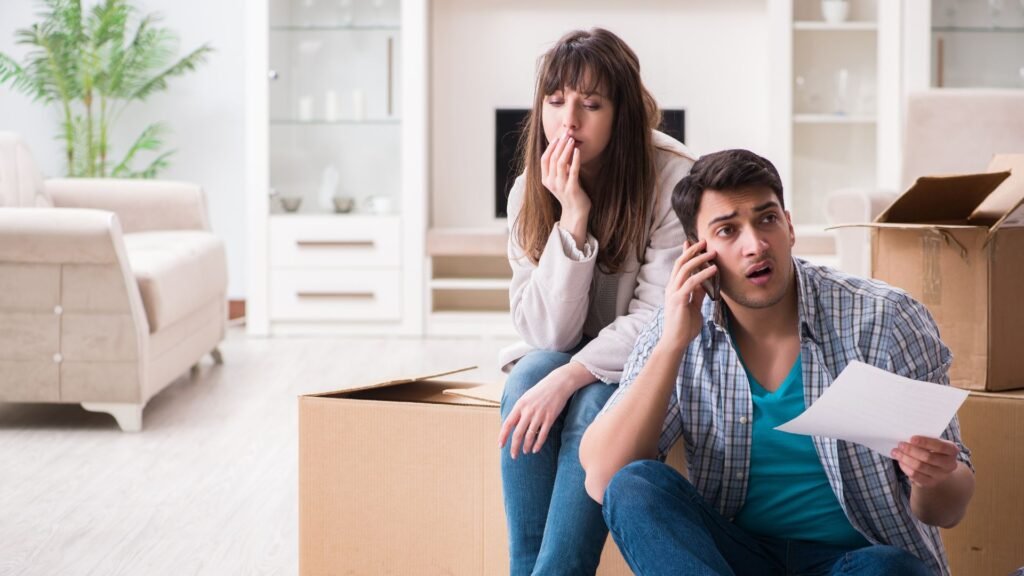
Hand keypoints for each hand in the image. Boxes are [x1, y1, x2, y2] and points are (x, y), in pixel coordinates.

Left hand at [498, 364, 577, 458]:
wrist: (558, 383)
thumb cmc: (540, 391)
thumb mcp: (526, 398)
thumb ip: (519, 410)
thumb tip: (512, 424)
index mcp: (520, 405)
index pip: (508, 423)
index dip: (503, 436)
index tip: (500, 445)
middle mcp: (528, 411)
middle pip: (518, 433)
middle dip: (514, 447)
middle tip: (513, 456)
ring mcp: (539, 415)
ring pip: (530, 436)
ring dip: (526, 446)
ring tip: (525, 451)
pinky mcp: (550, 418)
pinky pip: (542, 434)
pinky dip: (538, 444)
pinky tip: (535, 449)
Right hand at [540, 132, 590, 239]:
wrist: (576, 212)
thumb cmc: (569, 193)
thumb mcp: (560, 179)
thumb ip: (559, 167)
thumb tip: (562, 149)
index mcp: (545, 180)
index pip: (544, 159)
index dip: (550, 147)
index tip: (558, 137)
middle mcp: (551, 183)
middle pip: (552, 159)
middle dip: (559, 144)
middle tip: (566, 133)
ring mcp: (560, 186)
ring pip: (560, 163)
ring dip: (566, 149)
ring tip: (571, 139)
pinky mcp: (572, 189)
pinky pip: (572, 171)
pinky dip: (575, 159)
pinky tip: (577, 150)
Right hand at [660, 239, 716, 354]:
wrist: (676, 341)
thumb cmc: (684, 326)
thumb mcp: (694, 306)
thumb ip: (697, 294)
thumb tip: (705, 284)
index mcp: (674, 288)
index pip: (679, 266)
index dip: (685, 253)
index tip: (693, 242)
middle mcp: (671, 287)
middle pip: (681, 262)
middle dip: (692, 250)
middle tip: (704, 241)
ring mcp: (673, 293)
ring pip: (685, 269)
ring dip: (700, 259)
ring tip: (712, 253)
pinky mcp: (678, 299)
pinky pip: (692, 283)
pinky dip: (703, 274)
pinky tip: (713, 270)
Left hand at [891, 435, 959, 487]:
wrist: (938, 467)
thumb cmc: (933, 450)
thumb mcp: (933, 443)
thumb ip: (924, 440)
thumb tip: (906, 437)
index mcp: (952, 450)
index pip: (940, 446)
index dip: (925, 442)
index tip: (911, 438)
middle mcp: (949, 464)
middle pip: (928, 457)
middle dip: (911, 450)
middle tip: (900, 445)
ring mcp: (941, 475)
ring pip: (920, 467)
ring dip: (905, 459)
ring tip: (895, 452)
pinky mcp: (931, 483)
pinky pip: (916, 476)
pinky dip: (906, 468)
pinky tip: (900, 461)